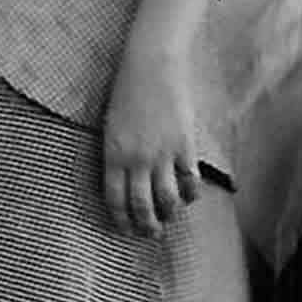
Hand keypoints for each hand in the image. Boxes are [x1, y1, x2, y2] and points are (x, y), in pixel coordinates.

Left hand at [101, 50, 206, 240]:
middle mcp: (136, 159)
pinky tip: (189, 198)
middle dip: (146, 224)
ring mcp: (162, 154)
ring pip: (167, 198)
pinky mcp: (185, 145)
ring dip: (169, 213)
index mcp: (112, 154)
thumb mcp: (111, 126)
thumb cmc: (125, 93)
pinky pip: (189, 179)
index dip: (121, 219)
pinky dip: (190, 193)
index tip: (124, 230)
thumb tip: (126, 179)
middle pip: (141, 205)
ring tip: (169, 220)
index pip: (115, 198)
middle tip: (149, 234)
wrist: (151, 67)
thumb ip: (116, 154)